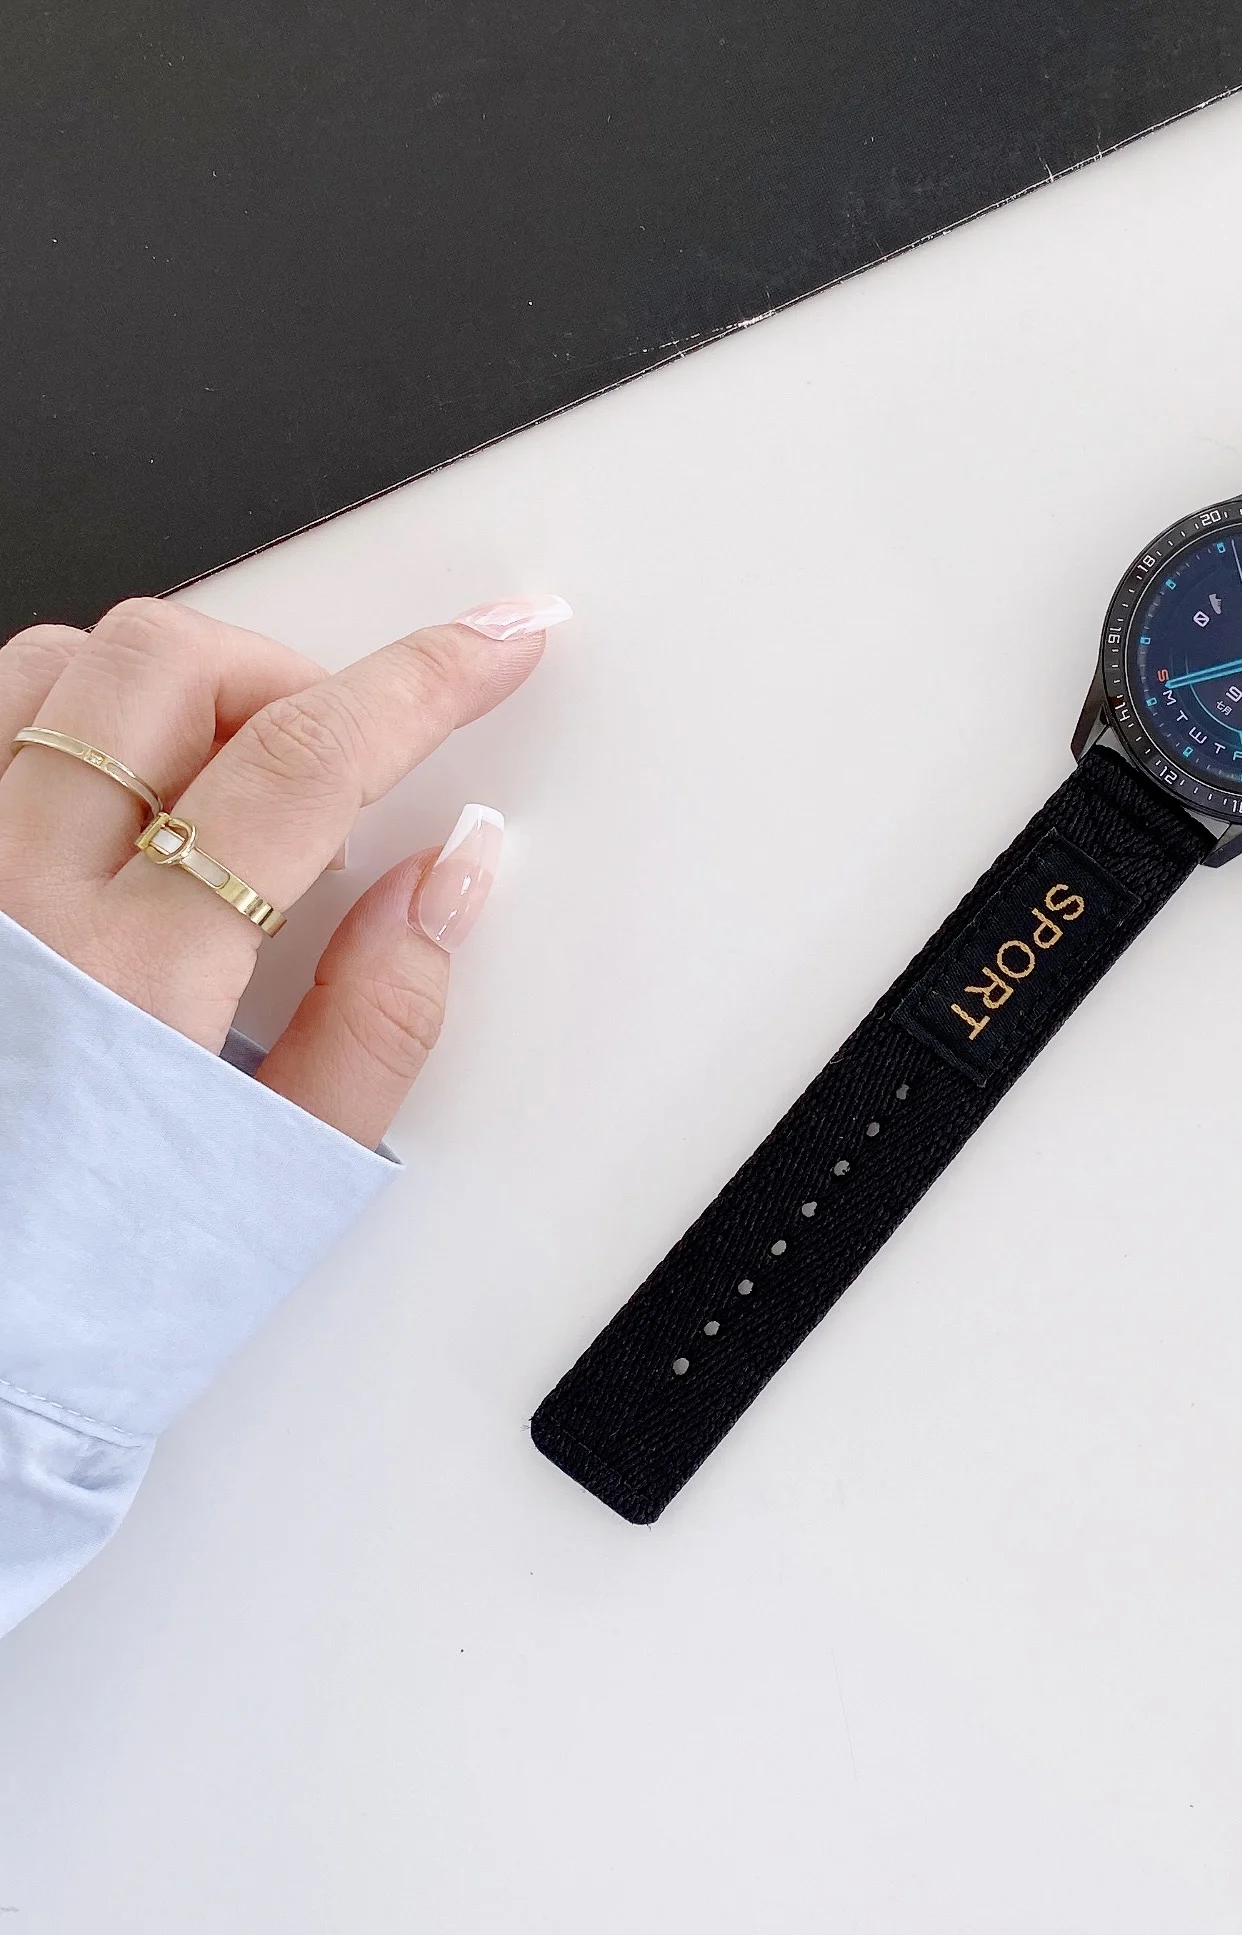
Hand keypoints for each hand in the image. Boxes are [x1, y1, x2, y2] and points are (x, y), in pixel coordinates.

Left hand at [0, 593, 569, 1146]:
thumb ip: (382, 1011)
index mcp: (132, 977)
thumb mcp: (283, 1173)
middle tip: (341, 756)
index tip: (500, 644)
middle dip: (291, 675)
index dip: (429, 679)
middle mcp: (11, 898)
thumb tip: (449, 873)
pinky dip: (62, 718)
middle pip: (169, 667)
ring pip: (55, 668)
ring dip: (172, 686)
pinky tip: (110, 792)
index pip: (307, 758)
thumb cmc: (85, 1290)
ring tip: (221, 778)